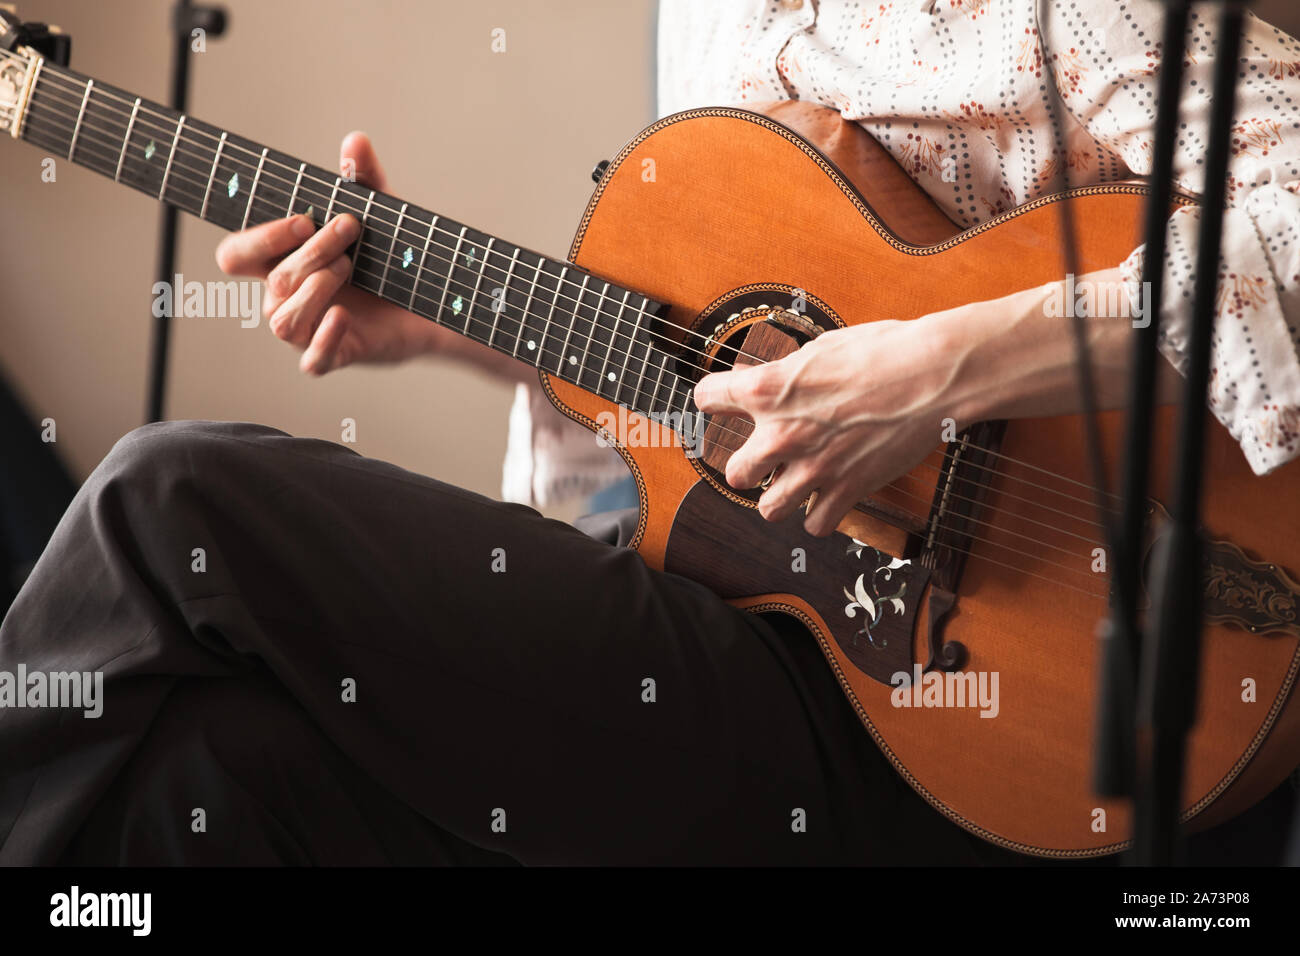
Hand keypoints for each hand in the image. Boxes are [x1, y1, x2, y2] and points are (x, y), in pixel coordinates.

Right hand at [215, 132, 442, 375]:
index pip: (237, 255)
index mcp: (281, 262)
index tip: (304, 218)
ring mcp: (308, 329)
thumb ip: (364, 180)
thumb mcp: (381, 214)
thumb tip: (355, 141)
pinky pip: (313, 359)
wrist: (431, 303)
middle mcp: (286, 298)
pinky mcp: (334, 355)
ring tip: (348, 269)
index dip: (261, 238)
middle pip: (272, 280)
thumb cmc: (391, 258)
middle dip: (309, 251)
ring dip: (314, 289)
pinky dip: (324, 338)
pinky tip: (343, 315)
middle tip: (350, 228)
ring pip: (282, 320)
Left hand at [693, 319, 961, 536]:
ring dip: (780, 497)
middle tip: (765, 459)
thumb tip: (767, 378)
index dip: (714, 398)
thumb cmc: (883, 351)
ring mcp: (813, 467)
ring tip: (796, 484)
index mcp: (768, 389)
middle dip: (748, 467)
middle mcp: (781, 433)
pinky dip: (821, 516)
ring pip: (769, 509)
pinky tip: (829, 498)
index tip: (721, 400)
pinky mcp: (847, 490)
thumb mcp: (820, 349)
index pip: (706, 398)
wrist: (933, 374)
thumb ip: (786, 373)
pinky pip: (816, 525)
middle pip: (734, 473)